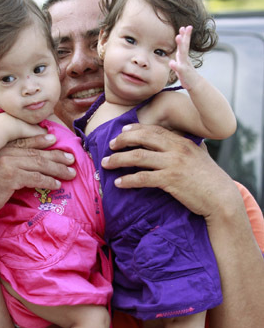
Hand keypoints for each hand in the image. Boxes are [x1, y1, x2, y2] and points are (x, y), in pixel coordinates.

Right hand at [0, 133, 76, 220]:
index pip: (26, 141)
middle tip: (72, 160)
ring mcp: (7, 163)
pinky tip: (57, 185)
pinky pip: (35, 178)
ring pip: (39, 164)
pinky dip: (48, 181)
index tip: (57, 141)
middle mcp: (5, 152)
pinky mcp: (10, 177)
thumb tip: (35, 162)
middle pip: (37, 153)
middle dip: (57, 156)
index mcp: (2, 148)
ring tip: (70, 174)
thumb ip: (12, 162)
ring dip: (58, 169)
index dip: (42, 140)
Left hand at [101, 123, 237, 218]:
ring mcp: (173, 164)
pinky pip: (142, 178)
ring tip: (106, 164)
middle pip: (143, 138)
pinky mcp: (170, 181)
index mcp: (182, 142)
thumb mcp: (198, 157)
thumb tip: (173, 145)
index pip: (154, 130)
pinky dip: (128, 180)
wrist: (221, 198)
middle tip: (110, 146)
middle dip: (122, 140)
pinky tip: (118, 183)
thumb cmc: (210, 180)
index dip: (136, 129)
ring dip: (118, 160)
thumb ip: (185, 149)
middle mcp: (176, 149)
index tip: (122, 131)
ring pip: (138, 157)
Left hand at [169, 25, 196, 89]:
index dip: (185, 35)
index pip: (185, 44)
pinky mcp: (183, 73)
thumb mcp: (183, 62)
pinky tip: (171, 63)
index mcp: (184, 56)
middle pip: (184, 47)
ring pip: (182, 55)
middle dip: (184, 37)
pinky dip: (175, 66)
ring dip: (181, 46)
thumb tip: (179, 43)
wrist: (194, 84)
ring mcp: (184, 65)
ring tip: (178, 37)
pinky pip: (179, 69)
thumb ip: (181, 52)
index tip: (185, 27)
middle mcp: (184, 59)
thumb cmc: (187, 73)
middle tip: (183, 28)